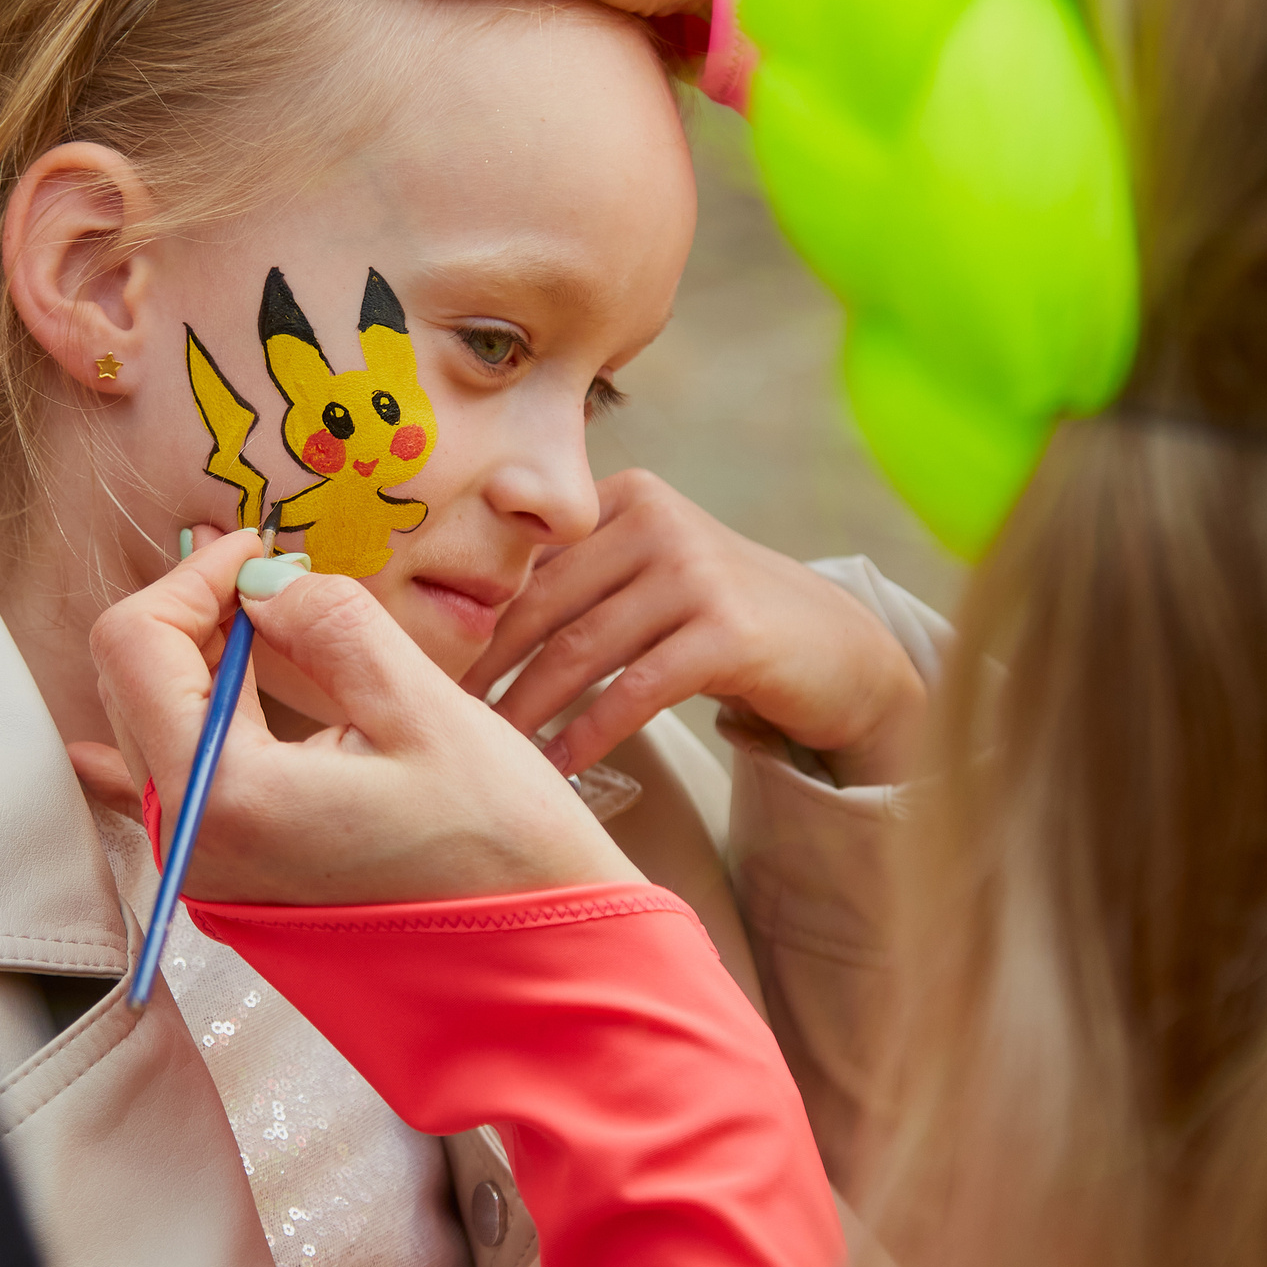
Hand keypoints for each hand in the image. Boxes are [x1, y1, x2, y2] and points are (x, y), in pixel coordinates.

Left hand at [82, 527, 641, 905]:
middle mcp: (193, 841)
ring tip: (274, 619)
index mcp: (225, 795)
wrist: (538, 968)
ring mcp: (210, 869)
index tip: (258, 547)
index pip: (135, 646)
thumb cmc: (500, 854)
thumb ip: (329, 624)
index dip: (192, 575)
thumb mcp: (422, 709)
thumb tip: (266, 578)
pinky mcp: (241, 880)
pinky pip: (182, 780)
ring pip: (156, 725)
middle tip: (270, 572)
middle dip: (194, 611)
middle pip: (131, 683)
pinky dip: (198, 716)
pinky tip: (211, 686)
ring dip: (203, 659)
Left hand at [463, 471, 927, 783]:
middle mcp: (657, 520)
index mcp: (625, 498)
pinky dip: (586, 734)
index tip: (430, 668)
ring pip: (579, 651)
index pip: (529, 560)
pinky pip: (633, 692)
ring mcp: (694, 573)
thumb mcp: (652, 573)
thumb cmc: (721, 618)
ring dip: (526, 709)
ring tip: (491, 750)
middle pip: (542, 603)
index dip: (474, 619)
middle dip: (486, 667)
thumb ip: (580, 577)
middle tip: (441, 717)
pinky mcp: (727, 632)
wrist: (836, 648)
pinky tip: (556, 768)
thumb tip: (467, 623)